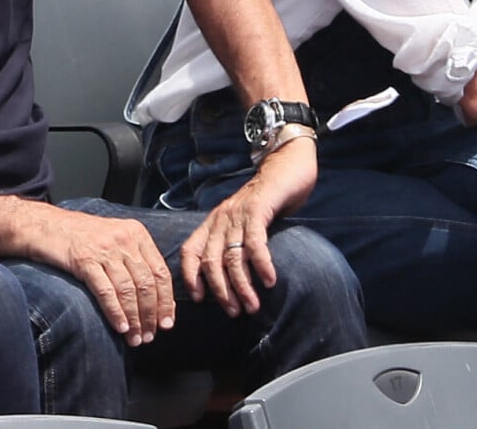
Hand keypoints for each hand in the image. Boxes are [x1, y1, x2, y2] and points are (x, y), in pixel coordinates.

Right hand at [17, 201, 174, 347]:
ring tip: (136, 338)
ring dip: (135, 318)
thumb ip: (136, 259)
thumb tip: (156, 296)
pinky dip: (115, 312)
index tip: (167, 322)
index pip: (160, 272)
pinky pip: (105, 291)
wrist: (48, 225)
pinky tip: (121, 327)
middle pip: (147, 283)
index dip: (166, 300)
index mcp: (138, 234)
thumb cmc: (84, 235)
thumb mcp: (117, 238)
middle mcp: (125, 240)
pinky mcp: (84, 260)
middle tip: (151, 335)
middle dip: (151, 314)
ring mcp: (105, 249)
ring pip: (128, 290)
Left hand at [180, 137, 317, 316]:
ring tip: (253, 305)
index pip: (190, 251)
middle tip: (234, 311)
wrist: (287, 165)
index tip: (201, 299)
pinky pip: (255, 243)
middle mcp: (221, 218)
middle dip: (221, 291)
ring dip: (242, 286)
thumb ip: (237, 241)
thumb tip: (236, 276)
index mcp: (213, 222)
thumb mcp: (245, 220)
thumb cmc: (268, 198)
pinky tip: (270, 280)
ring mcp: (238, 213)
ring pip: (232, 257)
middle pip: (210, 261)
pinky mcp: (258, 209)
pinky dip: (261, 264)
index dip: (191, 277)